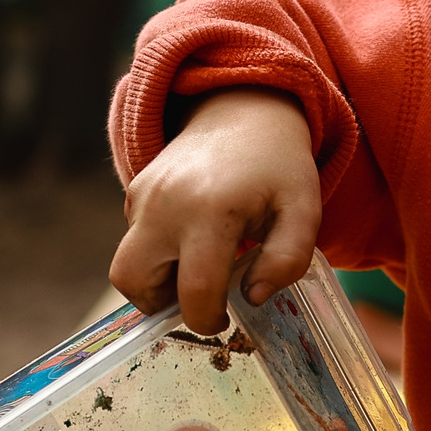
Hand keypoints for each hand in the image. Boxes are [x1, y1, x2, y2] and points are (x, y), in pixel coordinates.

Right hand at [110, 88, 319, 333]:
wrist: (244, 110)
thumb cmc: (279, 168)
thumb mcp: (304, 211)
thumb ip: (288, 259)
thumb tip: (254, 296)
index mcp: (212, 212)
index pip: (195, 291)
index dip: (208, 319)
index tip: (225, 319)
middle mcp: (166, 205)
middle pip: (134, 283)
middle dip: (162, 306)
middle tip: (200, 298)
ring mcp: (143, 196)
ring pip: (126, 266)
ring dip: (156, 282)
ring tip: (197, 269)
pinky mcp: (134, 191)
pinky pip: (133, 240)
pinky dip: (155, 254)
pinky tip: (192, 238)